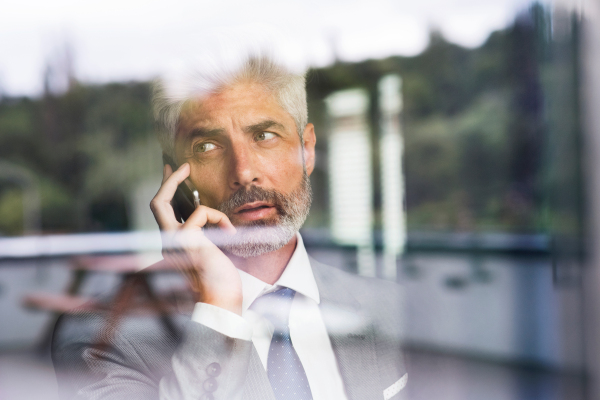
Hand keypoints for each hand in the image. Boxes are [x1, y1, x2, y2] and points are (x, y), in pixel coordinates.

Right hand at [150, 163, 242, 314]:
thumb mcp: (213, 253)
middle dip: (167, 180)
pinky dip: (219, 218)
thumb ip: (206, 235)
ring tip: (209, 202)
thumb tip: (208, 214)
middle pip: (156, 203)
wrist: (222, 304)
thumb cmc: (220, 284)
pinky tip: (231, 233)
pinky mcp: (185, 239)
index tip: (175, 174)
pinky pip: (202, 212)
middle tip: (179, 165)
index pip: (166, 215)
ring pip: (163, 201)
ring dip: (185, 191)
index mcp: (175, 246)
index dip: (169, 193)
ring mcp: (173, 241)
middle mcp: (168, 242)